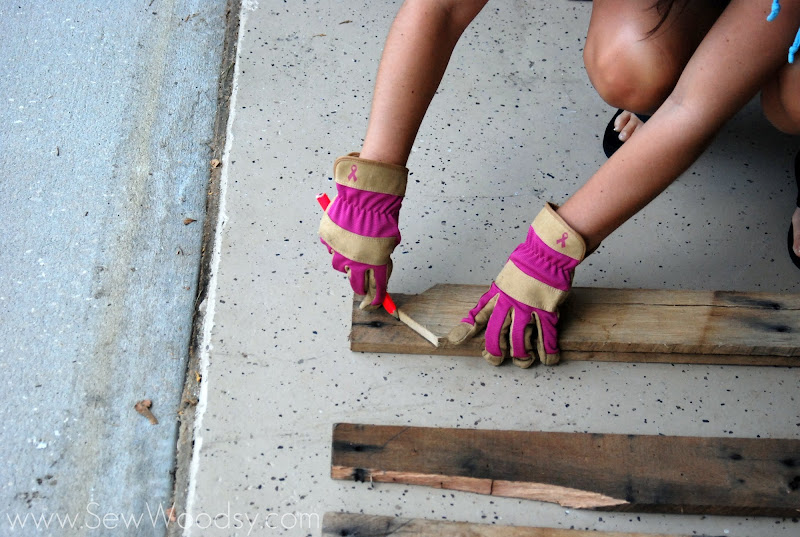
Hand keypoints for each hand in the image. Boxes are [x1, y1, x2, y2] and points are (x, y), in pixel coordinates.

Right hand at [319, 153, 407, 308]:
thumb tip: (378, 270)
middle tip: (361, 287)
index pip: (377, 290)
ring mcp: (340, 253)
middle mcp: (358, 263)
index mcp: (377, 264)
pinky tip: (343, 235)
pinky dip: (336, 246)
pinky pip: (331, 249)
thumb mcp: (389, 240)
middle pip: (357, 285)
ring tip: (352, 250)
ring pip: (340, 267)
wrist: (365, 197)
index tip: (372, 305)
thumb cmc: (381, 217)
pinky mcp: (328, 241)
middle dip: (360, 289)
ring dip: (346, 263)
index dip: (375, 301)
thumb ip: (382, 256)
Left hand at [447, 204, 585, 366]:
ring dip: (521, 355)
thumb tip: (494, 303)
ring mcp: (528, 308)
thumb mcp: (505, 277)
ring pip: (520, 340)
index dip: (466, 329)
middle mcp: (509, 304)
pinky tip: (548, 359)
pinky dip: (548, 350)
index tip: (454, 340)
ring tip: (523, 361)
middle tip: (494, 360)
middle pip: (496, 334)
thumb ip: (500, 293)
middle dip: (494, 352)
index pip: (478, 315)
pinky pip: (546, 335)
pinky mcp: (547, 311)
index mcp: (497, 295)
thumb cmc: (528, 261)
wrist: (547, 252)